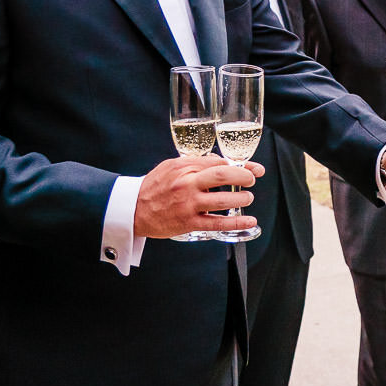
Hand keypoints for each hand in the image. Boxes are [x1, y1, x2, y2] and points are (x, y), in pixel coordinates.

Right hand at [134, 156, 263, 238]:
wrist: (133, 209)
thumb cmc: (154, 186)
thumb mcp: (172, 166)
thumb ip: (195, 163)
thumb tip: (222, 162)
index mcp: (184, 167)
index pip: (218, 162)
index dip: (240, 165)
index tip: (252, 168)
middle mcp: (187, 184)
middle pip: (224, 176)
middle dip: (244, 176)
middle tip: (251, 180)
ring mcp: (189, 204)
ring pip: (224, 200)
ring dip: (242, 198)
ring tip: (247, 198)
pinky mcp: (189, 222)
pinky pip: (217, 223)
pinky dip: (236, 222)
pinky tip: (249, 221)